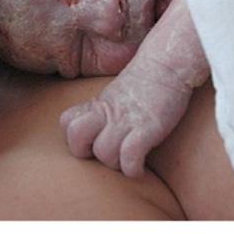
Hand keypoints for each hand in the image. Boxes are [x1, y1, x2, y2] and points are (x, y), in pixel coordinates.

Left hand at [59, 0, 209, 176]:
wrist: (168, 64)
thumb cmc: (145, 84)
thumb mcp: (115, 95)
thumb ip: (101, 112)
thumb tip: (96, 132)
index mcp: (97, 105)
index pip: (66, 124)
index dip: (76, 138)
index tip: (93, 141)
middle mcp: (107, 113)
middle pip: (77, 140)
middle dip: (90, 154)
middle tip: (109, 152)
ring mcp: (126, 120)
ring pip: (103, 153)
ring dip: (116, 164)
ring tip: (129, 159)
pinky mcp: (147, 128)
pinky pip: (129, 158)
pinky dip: (133, 169)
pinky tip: (141, 166)